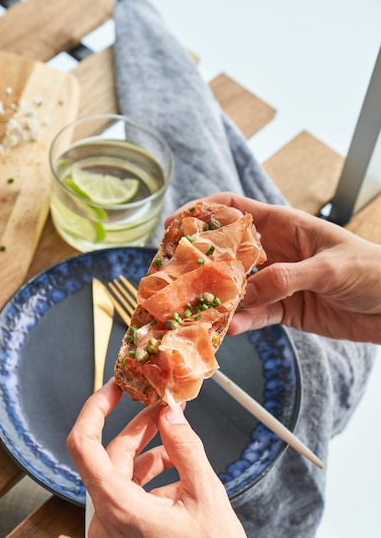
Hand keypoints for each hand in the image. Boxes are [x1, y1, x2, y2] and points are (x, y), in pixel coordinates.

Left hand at [67, 379, 262, 537]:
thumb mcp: (206, 493)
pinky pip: (124, 504)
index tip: (116, 389)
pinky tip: (175, 481)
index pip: (84, 444)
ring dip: (145, 459)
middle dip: (137, 432)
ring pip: (119, 482)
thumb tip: (170, 413)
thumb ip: (184, 446)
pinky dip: (146, 485)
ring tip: (178, 449)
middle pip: (108, 460)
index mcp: (118, 508)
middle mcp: (105, 525)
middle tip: (163, 412)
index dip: (95, 409)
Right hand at [171, 193, 380, 342]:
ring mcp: (276, 281)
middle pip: (227, 251)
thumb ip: (287, 278)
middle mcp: (274, 251)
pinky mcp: (283, 308)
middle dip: (201, 261)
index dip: (202, 212)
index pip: (234, 209)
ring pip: (236, 288)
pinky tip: (232, 328)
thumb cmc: (373, 270)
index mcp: (284, 225)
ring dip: (218, 298)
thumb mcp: (331, 268)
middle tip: (177, 276)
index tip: (176, 224)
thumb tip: (248, 293)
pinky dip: (242, 321)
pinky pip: (255, 314)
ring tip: (200, 309)